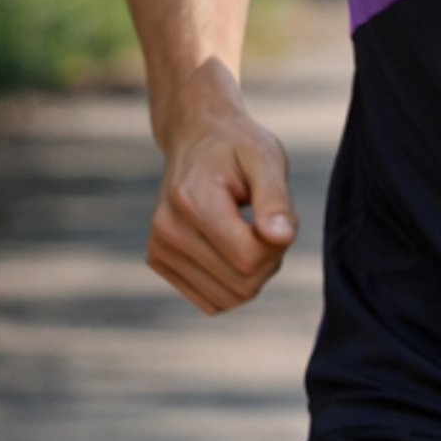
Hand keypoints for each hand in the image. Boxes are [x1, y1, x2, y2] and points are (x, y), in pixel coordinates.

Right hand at [146, 87, 296, 315]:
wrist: (196, 139)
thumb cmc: (238, 148)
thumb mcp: (266, 159)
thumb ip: (276, 200)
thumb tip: (281, 238)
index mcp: (192, 202)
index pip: (249, 257)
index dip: (279, 245)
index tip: (278, 218)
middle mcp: (167, 230)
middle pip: (242, 282)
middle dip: (270, 260)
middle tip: (268, 224)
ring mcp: (159, 249)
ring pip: (228, 298)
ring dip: (253, 273)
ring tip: (250, 233)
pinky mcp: (159, 261)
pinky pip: (211, 301)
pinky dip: (233, 283)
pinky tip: (232, 249)